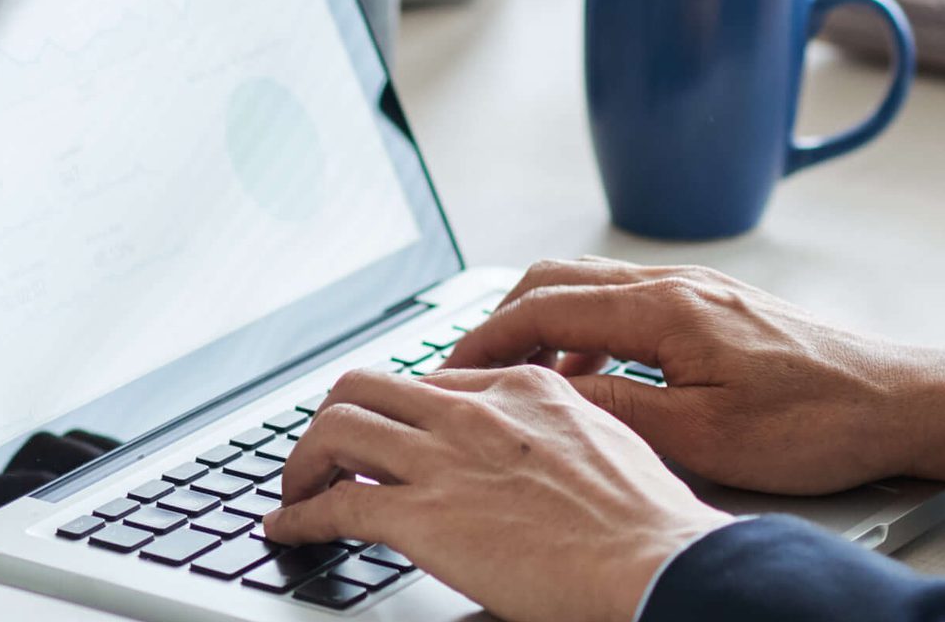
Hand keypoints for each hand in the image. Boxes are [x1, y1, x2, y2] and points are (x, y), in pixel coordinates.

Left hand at [265, 366, 733, 621]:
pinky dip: (298, 516)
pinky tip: (288, 528)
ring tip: (296, 489)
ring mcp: (443, 461)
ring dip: (303, 463)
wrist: (656, 561)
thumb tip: (535, 451)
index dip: (397, 411)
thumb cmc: (647, 522)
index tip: (384, 433)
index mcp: (522, 390)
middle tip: (325, 454)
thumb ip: (557, 433)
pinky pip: (334, 506)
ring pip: (334, 432)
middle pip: (365, 387)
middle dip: (334, 419)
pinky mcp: (421, 517)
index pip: (430, 383)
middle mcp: (473, 413)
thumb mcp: (607, 443)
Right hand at [442, 258, 944, 493]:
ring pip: (590, 287)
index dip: (481, 340)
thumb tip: (549, 394)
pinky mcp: (718, 306)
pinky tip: (595, 378)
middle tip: (466, 370)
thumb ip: (618, 407)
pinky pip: (628, 303)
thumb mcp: (704, 433)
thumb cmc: (820, 422)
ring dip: (543, 325)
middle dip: (499, 321)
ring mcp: (699, 290)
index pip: (541, 308)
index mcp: (664, 308)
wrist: (906, 402)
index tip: (445, 372)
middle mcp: (676, 284)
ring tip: (520, 379)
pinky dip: (587, 331)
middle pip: (555, 280)